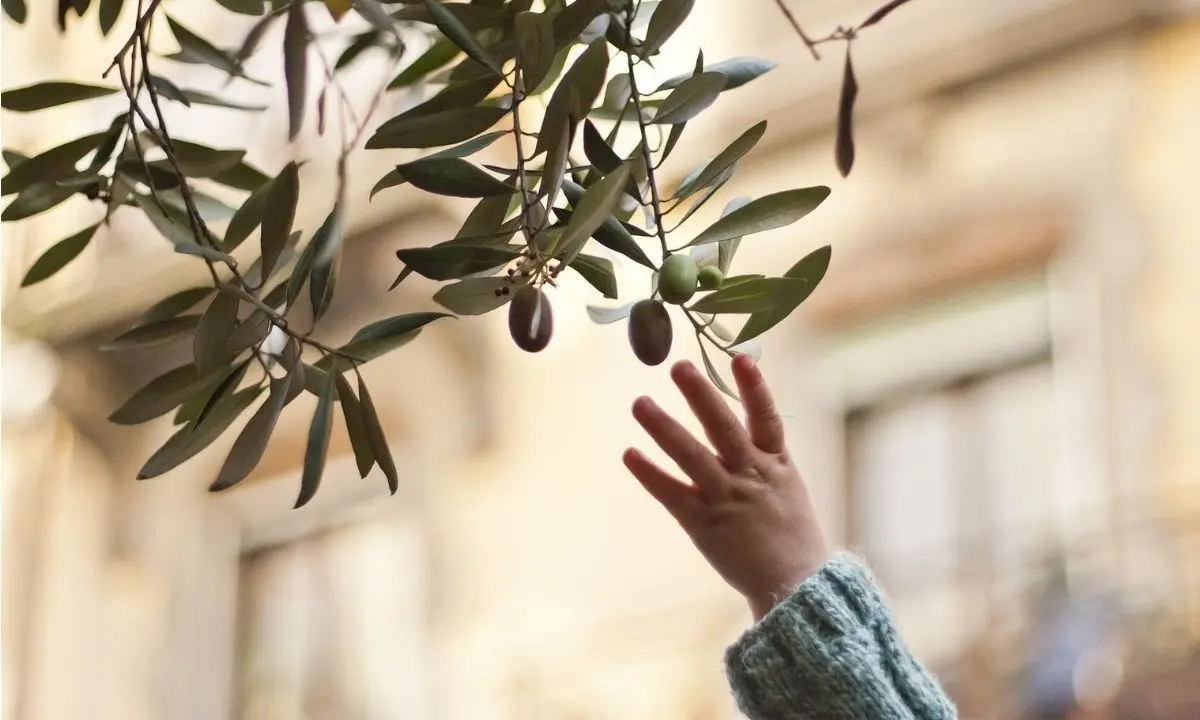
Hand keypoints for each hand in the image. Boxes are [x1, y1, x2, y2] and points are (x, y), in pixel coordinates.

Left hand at [624, 354, 829, 619]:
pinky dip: (650, 474)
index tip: (740, 357)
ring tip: (640, 402)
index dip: (754, 387)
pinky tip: (630, 454)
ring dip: (664, 427)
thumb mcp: (788, 489)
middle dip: (701, 395)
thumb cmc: (792, 537)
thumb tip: (744, 422)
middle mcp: (752, 477)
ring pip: (692, 456)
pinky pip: (673, 494)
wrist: (796, 587)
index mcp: (778, 466)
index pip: (766, 418)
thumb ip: (765, 458)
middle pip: (724, 428)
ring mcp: (728, 499)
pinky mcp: (705, 525)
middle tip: (678, 366)